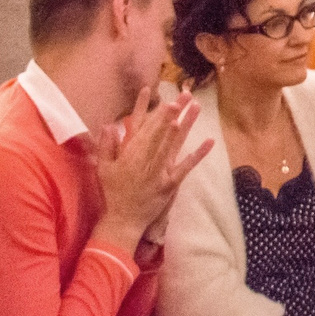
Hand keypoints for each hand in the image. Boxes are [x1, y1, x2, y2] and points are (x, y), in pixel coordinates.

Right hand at [92, 86, 206, 245]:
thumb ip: (106, 145)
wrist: (122, 220)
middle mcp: (146, 160)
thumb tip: (108, 124)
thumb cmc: (112, 193)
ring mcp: (160, 171)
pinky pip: (186, 167)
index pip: (146, 129)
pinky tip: (210, 141)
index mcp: (131, 154)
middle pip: (162, 132)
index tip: (166, 99)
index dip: (157, 114)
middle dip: (174, 112)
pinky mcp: (170, 183)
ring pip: (174, 144)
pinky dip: (198, 154)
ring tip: (195, 108)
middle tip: (185, 95)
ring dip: (186, 126)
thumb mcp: (104, 168)